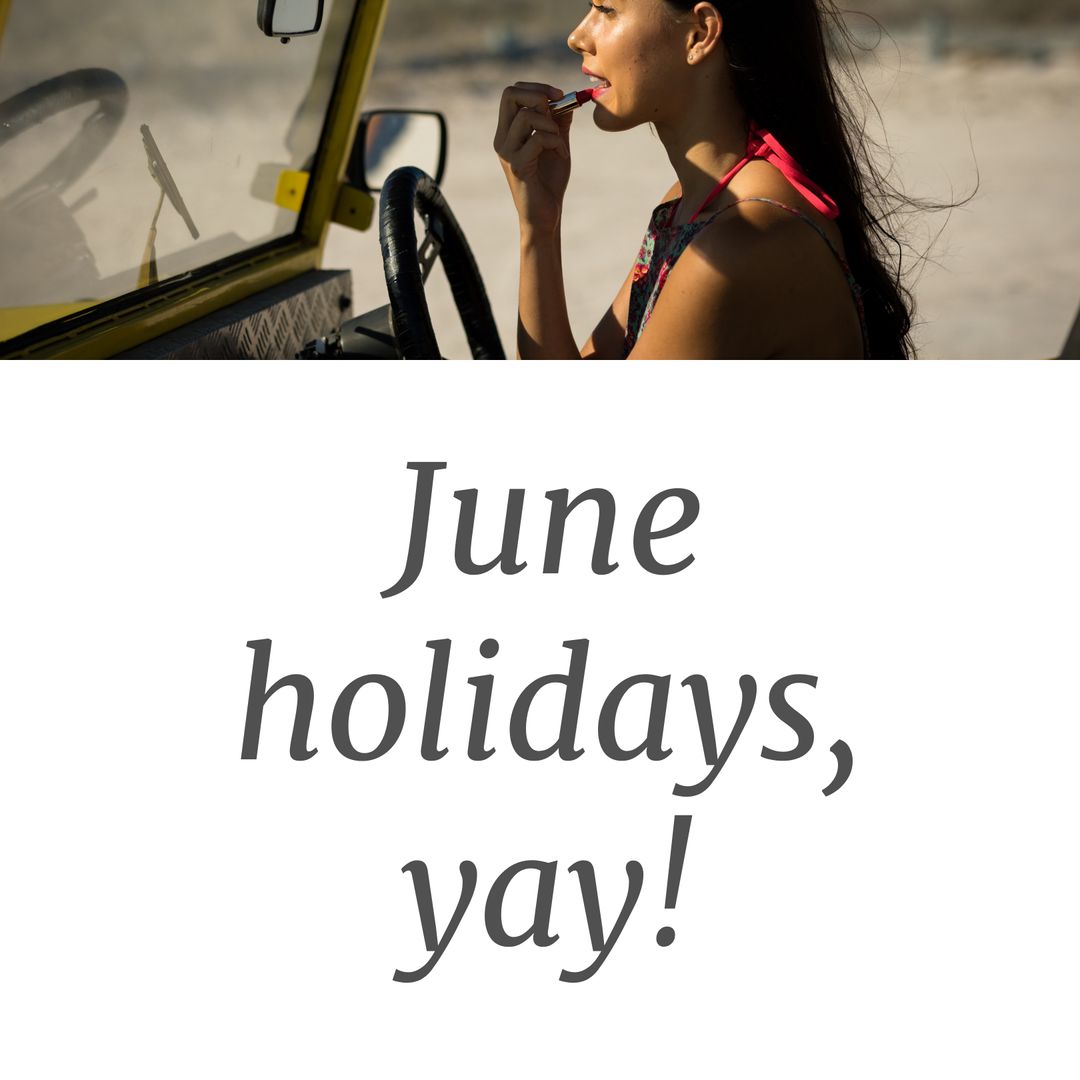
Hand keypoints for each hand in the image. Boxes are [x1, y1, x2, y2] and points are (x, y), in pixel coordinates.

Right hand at [494, 82, 573, 236]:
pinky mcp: (518, 166)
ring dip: (552, 124)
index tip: (558, 96)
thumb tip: (566, 99)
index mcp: (508, 132)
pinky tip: (562, 155)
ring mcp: (507, 152)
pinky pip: (539, 138)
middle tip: (558, 105)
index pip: (512, 93)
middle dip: (539, 94)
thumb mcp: (556, 145)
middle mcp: (502, 139)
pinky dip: (556, 142)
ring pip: (527, 115)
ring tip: (560, 142)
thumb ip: (558, 122)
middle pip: (510, 94)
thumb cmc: (550, 183)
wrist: (546, 216)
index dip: (536, 88)